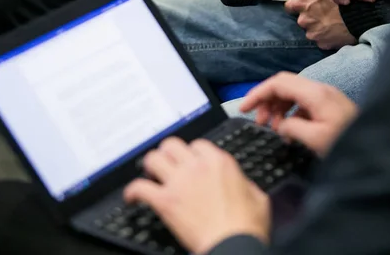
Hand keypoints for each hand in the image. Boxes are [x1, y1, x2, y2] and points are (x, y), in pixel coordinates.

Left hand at [124, 138, 269, 253]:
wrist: (233, 245)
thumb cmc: (247, 226)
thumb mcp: (258, 197)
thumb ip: (246, 184)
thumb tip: (241, 184)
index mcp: (220, 162)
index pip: (197, 144)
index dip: (192, 153)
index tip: (190, 161)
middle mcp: (197, 166)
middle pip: (171, 144)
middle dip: (167, 153)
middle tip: (167, 164)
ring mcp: (179, 182)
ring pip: (153, 158)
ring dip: (149, 166)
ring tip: (149, 174)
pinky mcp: (165, 202)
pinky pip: (139, 187)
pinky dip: (132, 191)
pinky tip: (132, 197)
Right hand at [240, 72, 358, 156]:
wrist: (377, 146)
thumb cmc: (348, 143)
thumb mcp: (316, 140)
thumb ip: (292, 128)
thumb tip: (281, 126)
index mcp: (315, 93)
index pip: (278, 83)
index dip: (257, 94)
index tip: (243, 108)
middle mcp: (319, 89)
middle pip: (283, 85)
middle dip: (266, 101)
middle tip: (258, 122)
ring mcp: (325, 96)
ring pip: (292, 94)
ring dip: (277, 108)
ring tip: (272, 128)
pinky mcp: (329, 105)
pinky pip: (302, 103)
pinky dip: (290, 114)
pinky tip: (289, 131)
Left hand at [285, 0, 354, 49]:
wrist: (361, 17)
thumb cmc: (347, 0)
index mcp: (303, 3)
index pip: (289, 6)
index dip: (297, 6)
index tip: (304, 6)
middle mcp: (304, 19)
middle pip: (302, 19)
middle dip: (312, 17)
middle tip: (326, 13)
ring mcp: (312, 33)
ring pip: (312, 30)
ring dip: (320, 27)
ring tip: (334, 22)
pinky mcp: (321, 44)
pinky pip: (322, 40)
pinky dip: (328, 37)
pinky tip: (336, 31)